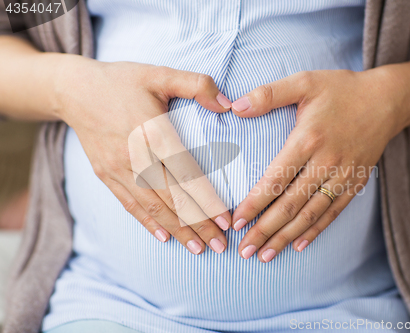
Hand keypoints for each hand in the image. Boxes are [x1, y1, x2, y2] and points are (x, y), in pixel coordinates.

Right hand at [55, 56, 233, 253]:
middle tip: (221, 245)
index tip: (226, 219)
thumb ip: (198, 84)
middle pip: (172, 198)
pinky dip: (148, 223)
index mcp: (153, 131)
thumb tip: (229, 104)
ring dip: (177, 231)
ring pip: (152, 207)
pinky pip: (130, 204)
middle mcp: (136, 156)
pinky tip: (165, 238)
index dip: (206, 200)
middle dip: (198, 225)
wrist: (75, 90)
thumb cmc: (123, 81)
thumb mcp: (160, 73)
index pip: (186, 174)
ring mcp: (118, 169)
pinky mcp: (106, 175)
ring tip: (199, 249)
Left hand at [227, 69, 401, 261]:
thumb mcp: (304, 81)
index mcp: (309, 139)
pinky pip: (333, 212)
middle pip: (290, 204)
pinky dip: (316, 230)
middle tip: (245, 251)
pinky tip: (299, 244)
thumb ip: (268, 94)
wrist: (387, 100)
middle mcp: (326, 162)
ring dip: (286, 237)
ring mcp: (343, 176)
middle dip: (265, 230)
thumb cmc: (341, 89)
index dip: (254, 204)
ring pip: (310, 214)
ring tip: (266, 255)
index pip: (275, 180)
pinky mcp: (356, 183)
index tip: (236, 223)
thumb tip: (234, 107)